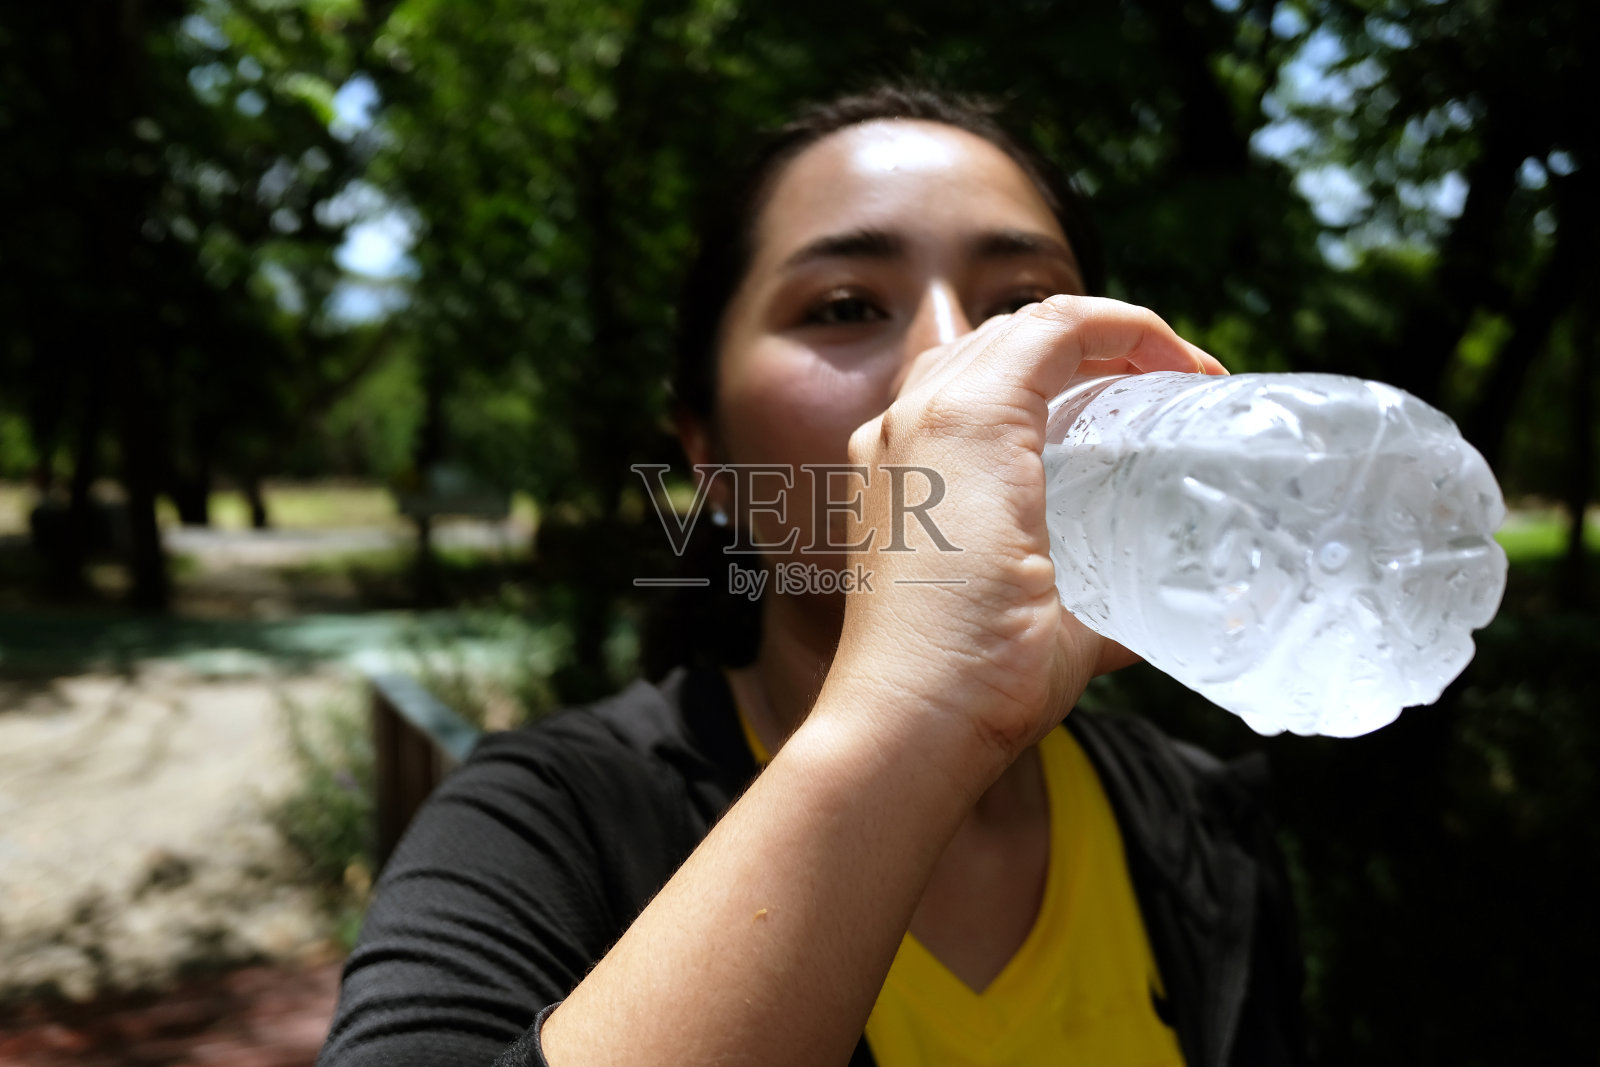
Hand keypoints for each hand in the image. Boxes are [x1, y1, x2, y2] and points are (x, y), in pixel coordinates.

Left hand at [822, 295, 1224, 776]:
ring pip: (963, 358)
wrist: (902, 725)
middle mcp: (915, 419)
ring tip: (1094, 396)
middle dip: (1094, 338)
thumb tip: (1198, 587)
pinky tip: (1022, 444)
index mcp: (972, 421)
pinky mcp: (870, 487)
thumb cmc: (989, 668)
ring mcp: (882, 451)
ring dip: (1034, 359)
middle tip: (1155, 380)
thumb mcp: (1090, 610)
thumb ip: (1141, 579)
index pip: (1060, 325)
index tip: (1190, 368)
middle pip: (1012, 331)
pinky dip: (983, 397)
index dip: (1137, 331)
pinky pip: (927, 405)